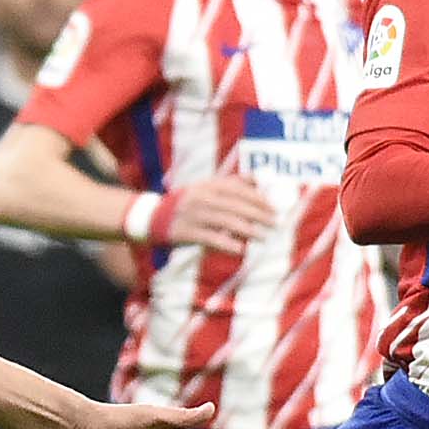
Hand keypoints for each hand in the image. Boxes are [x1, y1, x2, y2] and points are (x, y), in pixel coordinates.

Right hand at [160, 175, 274, 249]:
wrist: (153, 216)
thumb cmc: (188, 202)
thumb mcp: (206, 187)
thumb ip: (231, 183)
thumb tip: (260, 179)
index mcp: (208, 185)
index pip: (238, 189)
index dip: (258, 198)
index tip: (274, 208)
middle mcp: (202, 197)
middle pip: (235, 206)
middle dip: (258, 215)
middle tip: (275, 223)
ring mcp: (194, 215)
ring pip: (226, 222)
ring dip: (248, 230)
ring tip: (264, 237)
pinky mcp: (186, 232)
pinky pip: (211, 239)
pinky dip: (227, 244)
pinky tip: (241, 250)